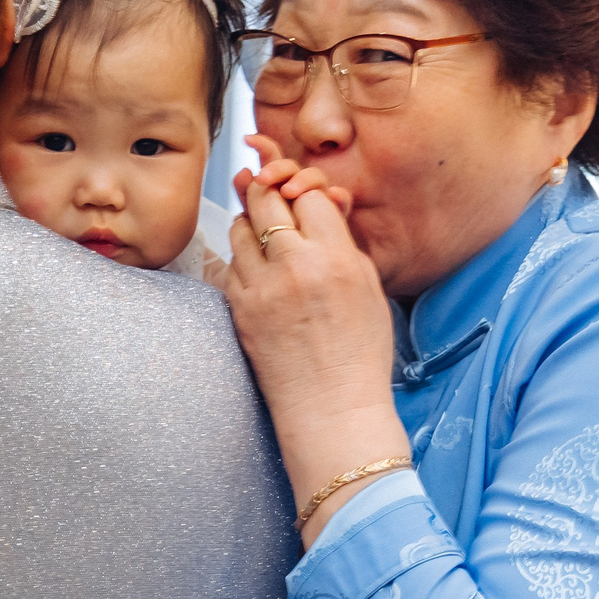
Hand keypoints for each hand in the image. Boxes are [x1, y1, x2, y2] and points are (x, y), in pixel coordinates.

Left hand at [213, 137, 409, 543]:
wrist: (332, 409)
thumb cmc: (359, 351)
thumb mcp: (369, 288)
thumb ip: (342, 241)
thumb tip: (322, 201)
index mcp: (337, 259)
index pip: (310, 194)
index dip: (304, 189)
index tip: (301, 194)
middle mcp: (296, 267)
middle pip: (266, 200)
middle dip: (266, 190)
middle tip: (266, 189)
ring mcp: (261, 289)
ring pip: (239, 228)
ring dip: (249, 222)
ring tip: (263, 234)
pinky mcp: (238, 309)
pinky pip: (230, 263)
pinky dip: (240, 258)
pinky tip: (255, 269)